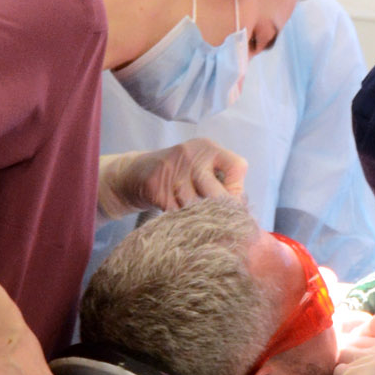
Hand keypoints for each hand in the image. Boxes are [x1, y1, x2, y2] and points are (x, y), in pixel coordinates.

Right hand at [99, 138, 247, 216]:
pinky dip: (181, 221)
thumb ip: (220, 183)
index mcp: (208, 148)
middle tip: (219, 226)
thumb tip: (241, 211)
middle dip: (219, 214)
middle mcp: (192, 154)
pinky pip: (177, 212)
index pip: (237, 167)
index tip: (230, 204)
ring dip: (198, 220)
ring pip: (197, 207)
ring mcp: (173, 169)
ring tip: (197, 225)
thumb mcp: (199, 169)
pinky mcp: (157, 186)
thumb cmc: (176, 176)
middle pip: (218, 194)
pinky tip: (180, 222)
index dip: (237, 191)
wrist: (133, 174)